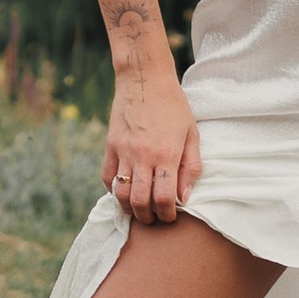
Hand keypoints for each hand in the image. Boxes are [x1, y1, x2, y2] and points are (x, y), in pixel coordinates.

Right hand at [104, 69, 202, 223]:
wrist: (145, 79)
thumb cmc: (174, 106)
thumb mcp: (192, 134)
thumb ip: (190, 167)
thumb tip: (185, 197)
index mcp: (166, 154)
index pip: (164, 198)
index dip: (168, 214)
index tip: (171, 216)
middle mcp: (142, 156)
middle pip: (140, 201)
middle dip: (148, 217)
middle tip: (154, 218)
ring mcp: (123, 151)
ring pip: (121, 193)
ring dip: (129, 208)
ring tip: (138, 209)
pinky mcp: (110, 146)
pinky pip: (107, 177)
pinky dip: (114, 190)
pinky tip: (125, 190)